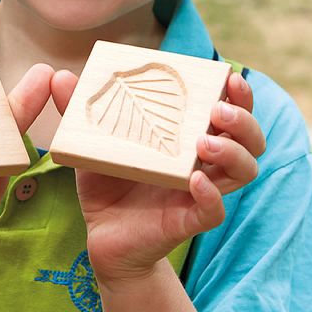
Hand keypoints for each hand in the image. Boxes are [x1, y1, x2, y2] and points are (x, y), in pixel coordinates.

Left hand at [50, 70, 264, 284]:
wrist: (101, 235)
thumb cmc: (106, 181)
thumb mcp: (92, 141)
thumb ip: (78, 110)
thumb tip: (61, 75)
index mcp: (188, 135)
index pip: (229, 110)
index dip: (239, 94)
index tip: (229, 76)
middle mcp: (203, 161)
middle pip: (249, 138)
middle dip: (243, 120)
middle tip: (216, 111)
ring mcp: (199, 191)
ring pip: (244, 171)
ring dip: (232, 152)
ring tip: (204, 143)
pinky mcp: (189, 221)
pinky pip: (214, 210)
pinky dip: (210, 195)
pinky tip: (194, 182)